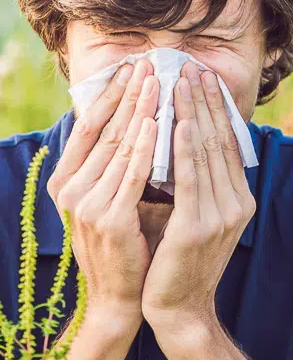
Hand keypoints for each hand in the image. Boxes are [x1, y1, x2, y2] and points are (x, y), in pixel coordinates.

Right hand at [47, 58, 159, 321]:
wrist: (122, 295)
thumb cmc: (124, 240)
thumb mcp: (111, 196)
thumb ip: (118, 162)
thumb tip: (139, 118)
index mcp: (68, 180)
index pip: (89, 126)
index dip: (110, 95)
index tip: (130, 67)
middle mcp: (71, 189)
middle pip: (105, 130)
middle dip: (129, 94)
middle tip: (147, 63)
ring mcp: (87, 205)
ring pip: (120, 146)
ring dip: (141, 110)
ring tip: (157, 81)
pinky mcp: (110, 220)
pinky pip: (132, 175)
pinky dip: (145, 147)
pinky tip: (157, 122)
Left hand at [141, 61, 256, 337]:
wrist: (179, 309)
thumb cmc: (181, 259)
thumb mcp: (198, 214)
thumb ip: (200, 181)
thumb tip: (189, 138)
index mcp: (239, 198)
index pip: (227, 143)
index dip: (215, 108)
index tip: (203, 77)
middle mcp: (237, 203)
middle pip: (219, 141)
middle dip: (205, 100)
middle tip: (192, 66)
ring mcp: (222, 215)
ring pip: (206, 153)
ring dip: (194, 113)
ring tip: (182, 82)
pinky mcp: (199, 227)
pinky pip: (191, 178)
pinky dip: (186, 147)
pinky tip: (180, 121)